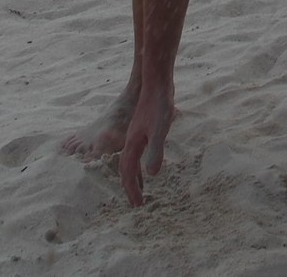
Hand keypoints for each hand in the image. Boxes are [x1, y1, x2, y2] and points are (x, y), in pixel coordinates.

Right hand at [120, 81, 173, 204]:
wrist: (157, 83)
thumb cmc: (159, 105)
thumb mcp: (161, 129)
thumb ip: (155, 150)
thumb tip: (151, 174)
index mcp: (132, 144)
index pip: (128, 172)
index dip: (131, 189)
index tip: (137, 204)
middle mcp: (131, 141)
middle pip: (126, 169)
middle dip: (130, 187)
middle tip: (137, 203)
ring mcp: (137, 135)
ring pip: (131, 160)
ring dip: (135, 176)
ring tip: (140, 190)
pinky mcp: (144, 129)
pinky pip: (138, 152)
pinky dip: (141, 163)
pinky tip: (149, 165)